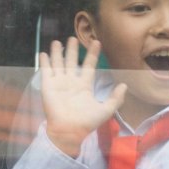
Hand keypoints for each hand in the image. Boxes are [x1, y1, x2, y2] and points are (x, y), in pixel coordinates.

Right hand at [40, 37, 126, 156]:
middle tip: (73, 38)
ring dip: (57, 53)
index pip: (89, 65)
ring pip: (58, 63)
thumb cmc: (86, 122)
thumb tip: (124, 85)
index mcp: (84, 85)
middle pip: (72, 62)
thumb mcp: (106, 110)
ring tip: (57, 41)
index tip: (97, 42)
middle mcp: (71, 82)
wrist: (69, 131)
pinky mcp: (48, 86)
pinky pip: (46, 71)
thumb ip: (116, 98)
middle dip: (72, 50)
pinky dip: (45, 62)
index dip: (92, 54)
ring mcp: (59, 83)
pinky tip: (43, 53)